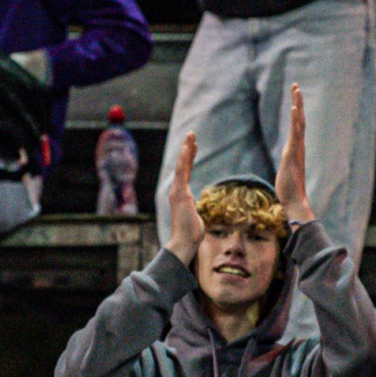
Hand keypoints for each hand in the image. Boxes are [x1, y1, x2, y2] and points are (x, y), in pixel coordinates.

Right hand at [166, 133, 204, 260]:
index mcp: (182, 195)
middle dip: (188, 149)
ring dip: (186, 149)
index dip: (189, 159)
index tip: (193, 147)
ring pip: (181, 165)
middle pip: (183, 165)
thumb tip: (198, 217)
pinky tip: (187, 148)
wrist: (184, 241)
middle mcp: (178, 191)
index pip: (186, 173)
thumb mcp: (195, 219)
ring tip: (191, 135)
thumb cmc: (191, 234)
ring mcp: (178, 191)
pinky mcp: (180, 193)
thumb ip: (194, 213)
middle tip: (192, 135)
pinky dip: (184, 159)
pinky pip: (181, 172)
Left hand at [275, 86, 314, 222]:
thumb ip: (288, 161)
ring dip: (298, 105)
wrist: (294, 201)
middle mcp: (298, 146)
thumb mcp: (286, 170)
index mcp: (296, 148)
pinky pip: (295, 133)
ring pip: (299, 122)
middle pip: (300, 119)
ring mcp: (297, 149)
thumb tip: (288, 158)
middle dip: (297, 101)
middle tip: (295, 85)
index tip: (294, 95)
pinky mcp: (292, 153)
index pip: (297, 125)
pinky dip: (295, 120)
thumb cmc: (289, 189)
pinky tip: (294, 108)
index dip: (296, 110)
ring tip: (296, 90)